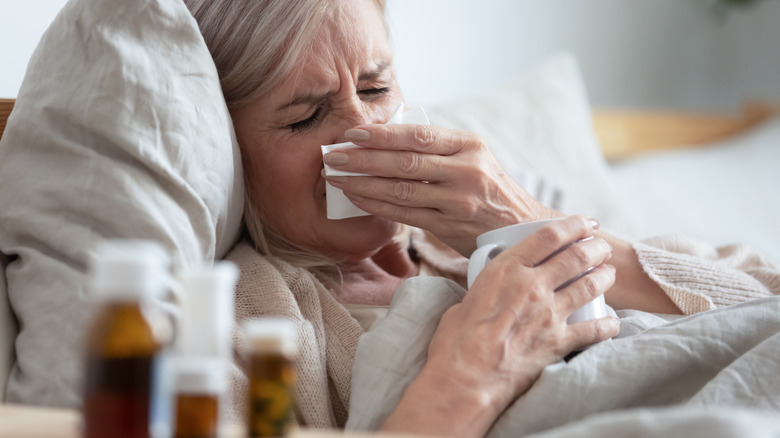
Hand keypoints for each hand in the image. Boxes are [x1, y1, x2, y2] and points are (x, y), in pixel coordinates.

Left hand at [322, 123, 558, 255]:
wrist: (521, 228)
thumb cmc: (490, 188)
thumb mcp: (474, 156)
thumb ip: (438, 147)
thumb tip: (387, 135)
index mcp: (470, 145)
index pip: (418, 135)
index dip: (382, 134)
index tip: (353, 133)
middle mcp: (466, 171)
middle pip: (405, 162)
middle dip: (363, 158)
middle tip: (334, 155)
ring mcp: (457, 201)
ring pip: (401, 190)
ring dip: (363, 184)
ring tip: (337, 178)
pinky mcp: (449, 227)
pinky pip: (405, 215)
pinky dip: (377, 206)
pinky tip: (358, 199)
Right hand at [381, 216, 619, 437]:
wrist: (464, 379)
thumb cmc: (456, 342)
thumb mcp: (467, 299)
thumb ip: (487, 288)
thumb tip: (491, 290)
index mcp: (506, 269)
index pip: (549, 235)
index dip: (573, 224)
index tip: (585, 222)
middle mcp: (532, 286)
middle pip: (576, 255)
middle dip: (595, 247)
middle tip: (601, 246)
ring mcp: (548, 314)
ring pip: (590, 285)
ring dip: (604, 276)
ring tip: (609, 273)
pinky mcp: (558, 342)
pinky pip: (594, 330)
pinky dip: (608, 325)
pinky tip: (613, 322)